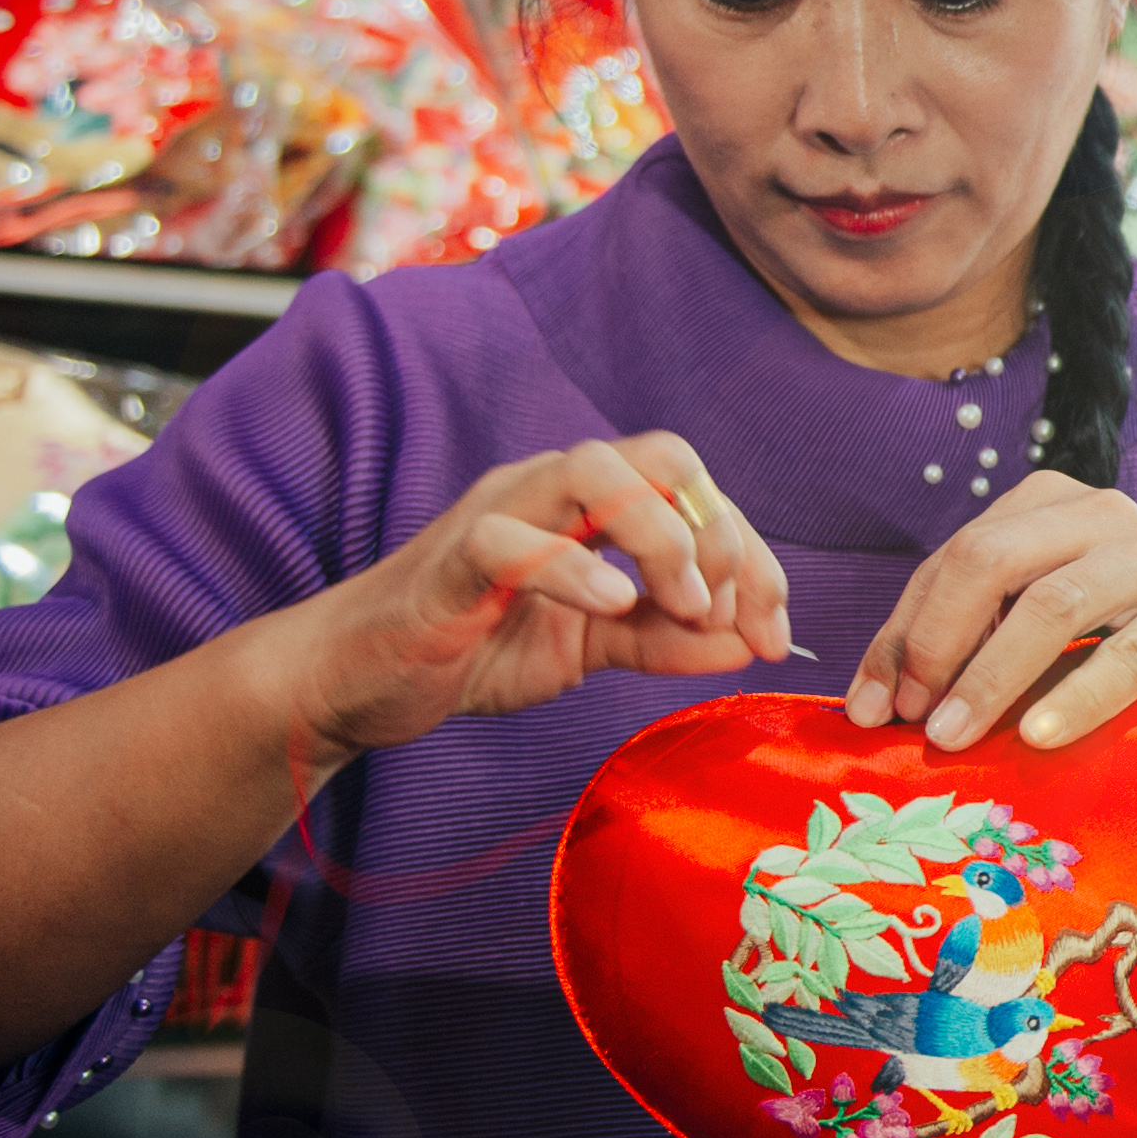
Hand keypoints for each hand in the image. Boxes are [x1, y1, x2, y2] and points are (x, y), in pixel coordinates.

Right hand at [267, 434, 794, 758]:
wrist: (359, 682)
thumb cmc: (473, 647)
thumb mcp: (592, 652)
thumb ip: (667, 640)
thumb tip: (751, 641)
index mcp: (591, 506)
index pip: (696, 492)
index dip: (753, 555)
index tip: (777, 630)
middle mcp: (551, 491)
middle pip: (661, 455)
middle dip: (717, 529)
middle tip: (729, 610)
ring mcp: (498, 514)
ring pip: (594, 470)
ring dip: (660, 535)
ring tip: (682, 605)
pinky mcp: (450, 561)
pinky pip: (511, 539)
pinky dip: (571, 568)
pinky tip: (610, 609)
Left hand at [851, 469, 1136, 753]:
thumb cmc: (1110, 653)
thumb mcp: (1025, 639)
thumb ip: (955, 650)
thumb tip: (867, 706)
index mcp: (1048, 502)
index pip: (954, 557)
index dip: (904, 632)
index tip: (874, 709)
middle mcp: (1104, 511)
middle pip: (992, 560)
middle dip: (938, 643)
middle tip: (916, 721)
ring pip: (1053, 603)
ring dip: (991, 677)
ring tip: (955, 736)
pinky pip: (1128, 654)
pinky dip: (1075, 698)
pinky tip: (1038, 736)